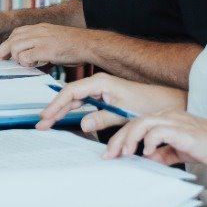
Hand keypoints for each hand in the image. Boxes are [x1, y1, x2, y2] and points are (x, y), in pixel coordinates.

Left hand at [0, 23, 94, 66]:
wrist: (88, 44)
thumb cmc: (74, 45)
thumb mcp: (54, 39)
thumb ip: (40, 44)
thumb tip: (28, 55)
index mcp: (40, 28)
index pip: (16, 34)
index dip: (5, 45)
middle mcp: (38, 31)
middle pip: (11, 40)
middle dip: (1, 52)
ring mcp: (41, 39)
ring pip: (15, 48)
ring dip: (18, 59)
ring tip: (29, 63)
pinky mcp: (45, 49)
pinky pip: (26, 57)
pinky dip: (27, 63)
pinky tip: (37, 64)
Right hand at [36, 72, 180, 134]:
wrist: (165, 101)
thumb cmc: (147, 103)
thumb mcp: (124, 113)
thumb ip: (102, 118)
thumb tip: (83, 124)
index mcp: (100, 82)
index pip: (71, 92)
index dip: (56, 105)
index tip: (46, 117)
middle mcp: (97, 83)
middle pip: (69, 95)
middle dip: (54, 109)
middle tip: (41, 124)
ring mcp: (99, 90)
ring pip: (73, 100)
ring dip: (60, 111)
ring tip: (47, 123)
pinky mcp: (102, 97)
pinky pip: (81, 103)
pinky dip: (71, 111)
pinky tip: (63, 118)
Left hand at [103, 109, 206, 169]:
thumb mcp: (179, 151)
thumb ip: (163, 154)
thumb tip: (147, 160)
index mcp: (166, 118)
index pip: (136, 124)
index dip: (121, 138)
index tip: (111, 154)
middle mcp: (168, 116)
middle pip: (134, 122)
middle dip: (118, 139)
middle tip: (109, 156)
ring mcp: (175, 121)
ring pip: (142, 123)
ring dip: (130, 139)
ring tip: (124, 154)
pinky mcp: (182, 130)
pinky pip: (159, 131)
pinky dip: (149, 141)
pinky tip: (147, 153)